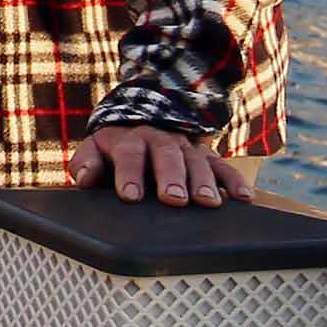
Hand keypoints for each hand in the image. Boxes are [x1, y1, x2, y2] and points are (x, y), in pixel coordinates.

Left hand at [67, 124, 254, 207]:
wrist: (140, 123)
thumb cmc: (113, 150)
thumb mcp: (94, 150)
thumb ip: (86, 163)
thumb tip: (84, 178)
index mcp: (129, 140)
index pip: (129, 155)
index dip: (129, 175)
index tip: (130, 196)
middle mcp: (160, 140)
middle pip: (167, 155)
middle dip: (171, 177)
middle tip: (174, 199)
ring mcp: (186, 147)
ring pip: (197, 160)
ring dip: (203, 181)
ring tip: (207, 203)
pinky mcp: (207, 155)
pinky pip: (223, 166)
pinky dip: (234, 180)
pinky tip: (242, 198)